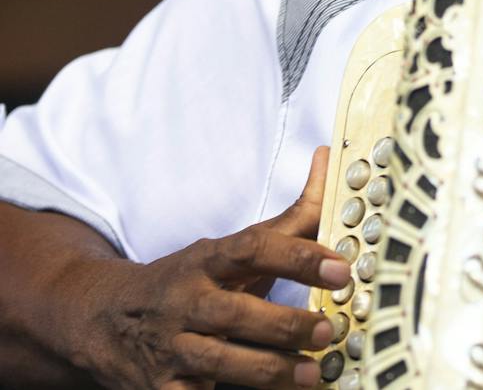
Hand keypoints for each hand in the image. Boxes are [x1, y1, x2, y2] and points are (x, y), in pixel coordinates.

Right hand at [75, 147, 349, 389]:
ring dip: (270, 370)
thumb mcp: (228, 249)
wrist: (98, 318)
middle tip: (329, 330)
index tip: (340, 268)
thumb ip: (288, 220)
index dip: (298, 257)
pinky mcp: (159, 387)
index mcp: (207, 260)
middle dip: (286, 324)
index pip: (253, 249)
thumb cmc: (186, 280)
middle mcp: (186, 301)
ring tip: (312, 374)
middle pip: (237, 313)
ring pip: (220, 361)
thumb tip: (330, 160)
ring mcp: (170, 346)